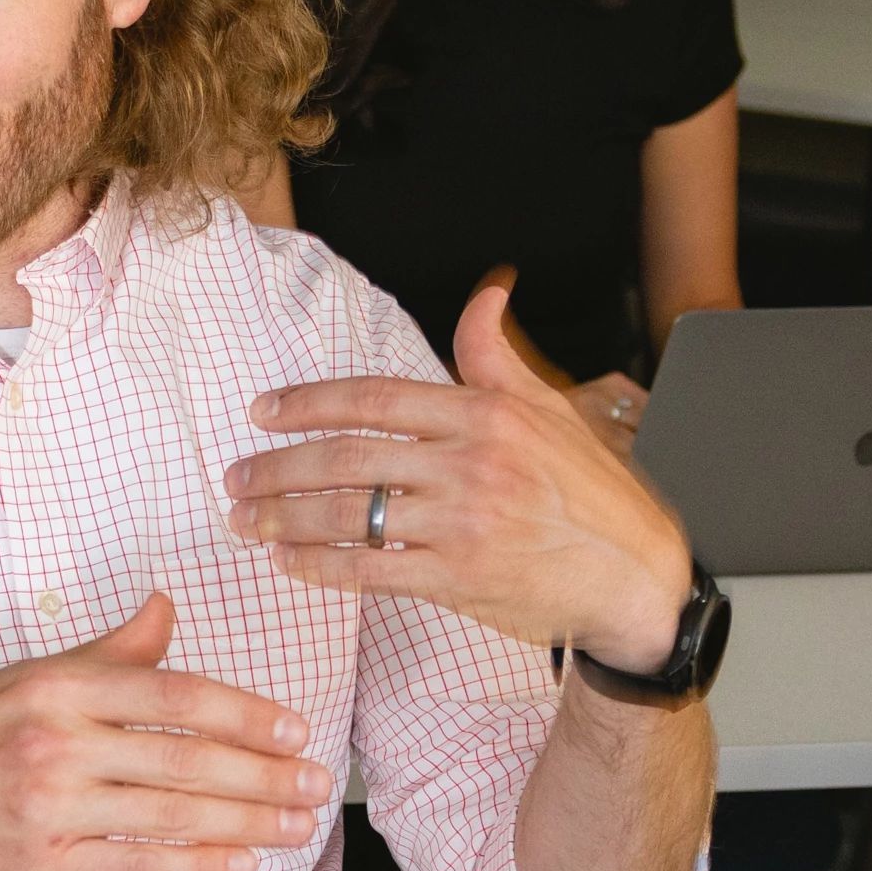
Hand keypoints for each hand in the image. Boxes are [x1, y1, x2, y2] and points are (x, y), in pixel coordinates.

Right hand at [0, 588, 330, 870]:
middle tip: (317, 784)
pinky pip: (137, 867)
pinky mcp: (46, 863)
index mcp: (60, 685)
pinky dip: (195, 867)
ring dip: (246, 824)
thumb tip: (167, 606)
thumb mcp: (30, 676)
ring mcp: (51, 807)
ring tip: (296, 826)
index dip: (244, 714)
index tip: (294, 730)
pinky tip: (240, 864)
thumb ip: (108, 651)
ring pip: (171, 815)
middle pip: (185, 758)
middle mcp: (57, 743)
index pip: (174, 695)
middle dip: (263, 775)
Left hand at [227, 281, 696, 666]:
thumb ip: (497, 356)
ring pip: (350, 513)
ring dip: (285, 518)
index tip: (263, 412)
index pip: (375, 398)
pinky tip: (290, 562)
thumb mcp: (550, 410)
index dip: (308, 403)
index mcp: (485, 414)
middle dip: (279, 467)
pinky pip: (370, 569)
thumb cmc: (592, 493)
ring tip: (247, 521)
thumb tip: (487, 291)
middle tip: (237, 477)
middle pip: (347, 456)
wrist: (635, 576)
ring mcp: (462, 523)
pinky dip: (320, 566)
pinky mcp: (458, 579)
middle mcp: (470, 463)